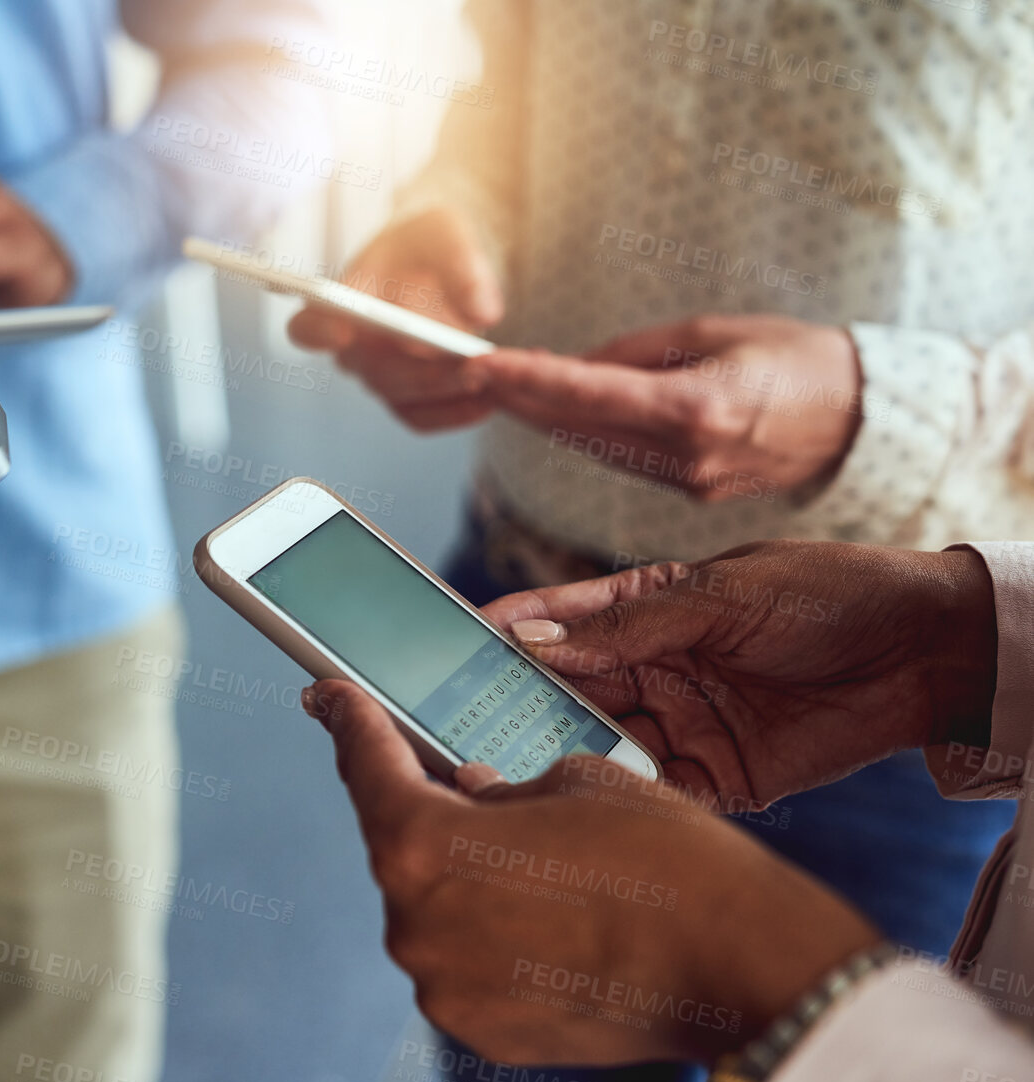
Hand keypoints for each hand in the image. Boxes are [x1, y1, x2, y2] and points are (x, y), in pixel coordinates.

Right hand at [287, 205, 503, 430]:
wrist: (443, 265)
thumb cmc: (428, 243)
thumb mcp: (446, 233)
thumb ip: (461, 264)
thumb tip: (483, 313)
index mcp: (342, 301)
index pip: (309, 324)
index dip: (317, 332)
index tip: (341, 333)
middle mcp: (351, 346)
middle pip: (370, 370)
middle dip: (421, 371)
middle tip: (469, 365)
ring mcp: (376, 375)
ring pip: (400, 396)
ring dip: (444, 391)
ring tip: (489, 378)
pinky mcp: (404, 397)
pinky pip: (421, 416)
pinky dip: (454, 413)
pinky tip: (488, 401)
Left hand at [311, 681, 881, 1065]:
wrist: (744, 968)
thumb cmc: (666, 861)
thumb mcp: (574, 781)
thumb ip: (496, 786)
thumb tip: (467, 794)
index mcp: (423, 846)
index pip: (367, 767)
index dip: (347, 722)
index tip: (328, 700)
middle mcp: (415, 925)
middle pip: (401, 848)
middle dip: (432, 813)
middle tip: (469, 786)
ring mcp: (443, 987)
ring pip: (435, 911)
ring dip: (467, 882)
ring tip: (539, 866)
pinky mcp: (480, 1030)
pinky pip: (466, 964)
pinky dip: (491, 938)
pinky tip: (549, 919)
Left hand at [470, 314, 864, 500]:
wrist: (864, 422)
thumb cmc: (799, 359)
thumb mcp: (717, 332)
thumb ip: (639, 351)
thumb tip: (577, 366)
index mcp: (697, 408)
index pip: (589, 394)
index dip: (528, 379)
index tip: (480, 366)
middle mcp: (686, 456)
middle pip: (579, 428)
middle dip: (522, 399)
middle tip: (473, 372)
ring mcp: (688, 483)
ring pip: (595, 447)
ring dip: (548, 416)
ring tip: (505, 384)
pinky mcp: (692, 494)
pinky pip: (624, 459)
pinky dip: (589, 432)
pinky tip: (561, 410)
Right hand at [478, 540, 997, 809]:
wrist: (928, 652)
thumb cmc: (826, 595)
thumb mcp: (719, 597)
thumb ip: (627, 628)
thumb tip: (532, 641)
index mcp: (643, 611)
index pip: (553, 623)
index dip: (499, 635)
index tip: (442, 650)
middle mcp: (652, 669)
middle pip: (563, 692)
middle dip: (512, 708)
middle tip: (456, 729)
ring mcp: (682, 724)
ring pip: (597, 747)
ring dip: (559, 760)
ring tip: (509, 776)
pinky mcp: (717, 777)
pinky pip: (654, 796)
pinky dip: (622, 805)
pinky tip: (586, 811)